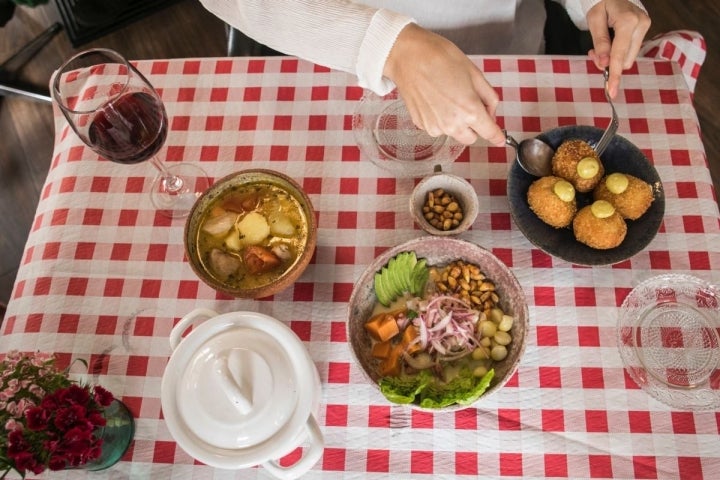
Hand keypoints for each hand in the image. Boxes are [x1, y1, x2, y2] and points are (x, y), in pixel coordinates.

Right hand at [383, 23, 505, 146]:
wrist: (407, 56)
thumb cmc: (441, 58)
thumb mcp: (474, 73)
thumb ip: (488, 97)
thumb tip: (490, 113)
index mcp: (470, 111)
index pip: (489, 133)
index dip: (497, 136)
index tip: (500, 139)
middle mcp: (452, 124)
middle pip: (470, 137)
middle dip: (473, 126)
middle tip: (468, 103)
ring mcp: (434, 127)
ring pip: (453, 133)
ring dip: (455, 121)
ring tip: (447, 96)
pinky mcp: (421, 124)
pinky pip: (437, 127)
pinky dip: (439, 118)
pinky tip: (433, 98)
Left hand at [586, 0, 650, 97]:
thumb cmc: (601, 4)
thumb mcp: (594, 21)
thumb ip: (600, 43)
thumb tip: (604, 63)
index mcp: (627, 22)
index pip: (619, 55)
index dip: (614, 74)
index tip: (611, 90)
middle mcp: (640, 25)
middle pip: (625, 60)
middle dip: (608, 64)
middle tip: (593, 54)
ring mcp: (645, 26)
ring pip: (629, 57)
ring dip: (613, 59)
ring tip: (600, 48)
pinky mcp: (645, 29)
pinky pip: (631, 50)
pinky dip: (618, 53)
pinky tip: (610, 45)